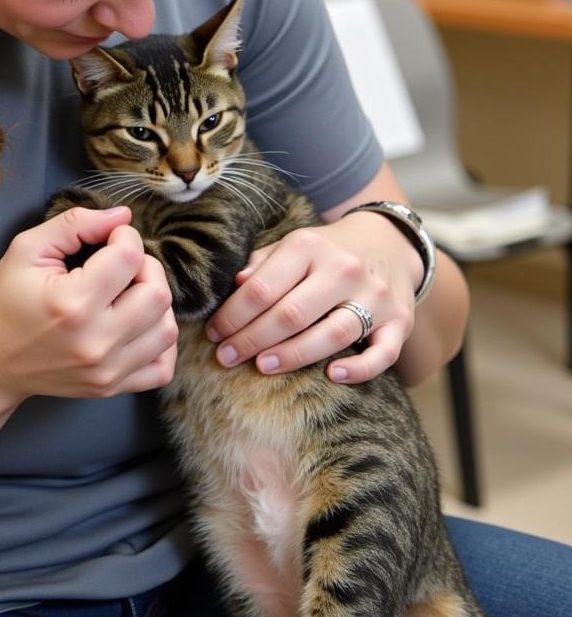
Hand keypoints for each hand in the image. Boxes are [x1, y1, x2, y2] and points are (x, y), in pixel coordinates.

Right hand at [0, 206, 177, 406]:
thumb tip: (122, 215)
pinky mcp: (111, 387)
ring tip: (129, 292)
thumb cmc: (4, 301)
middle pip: (157, 293)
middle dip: (146, 266)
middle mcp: (96, 341)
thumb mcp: (27, 249)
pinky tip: (139, 324)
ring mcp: (106, 370)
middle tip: (120, 263)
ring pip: (166, 329)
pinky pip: (162, 367)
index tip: (109, 237)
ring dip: (155, 301)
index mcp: (73, 303)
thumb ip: (75, 225)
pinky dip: (159, 342)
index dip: (124, 236)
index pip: (129, 256)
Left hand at [204, 212, 421, 382]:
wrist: (387, 241)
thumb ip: (263, 263)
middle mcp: (344, 270)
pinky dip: (360, 369)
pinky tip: (333, 375)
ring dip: (294, 355)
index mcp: (309, 247)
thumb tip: (234, 284)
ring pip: (333, 334)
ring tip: (262, 366)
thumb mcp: (292, 245)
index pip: (263, 288)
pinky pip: (383, 353)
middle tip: (226, 357)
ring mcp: (375, 297)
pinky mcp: (400, 321)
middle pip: (292, 314)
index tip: (215, 334)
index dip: (233, 315)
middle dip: (253, 339)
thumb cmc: (326, 251)